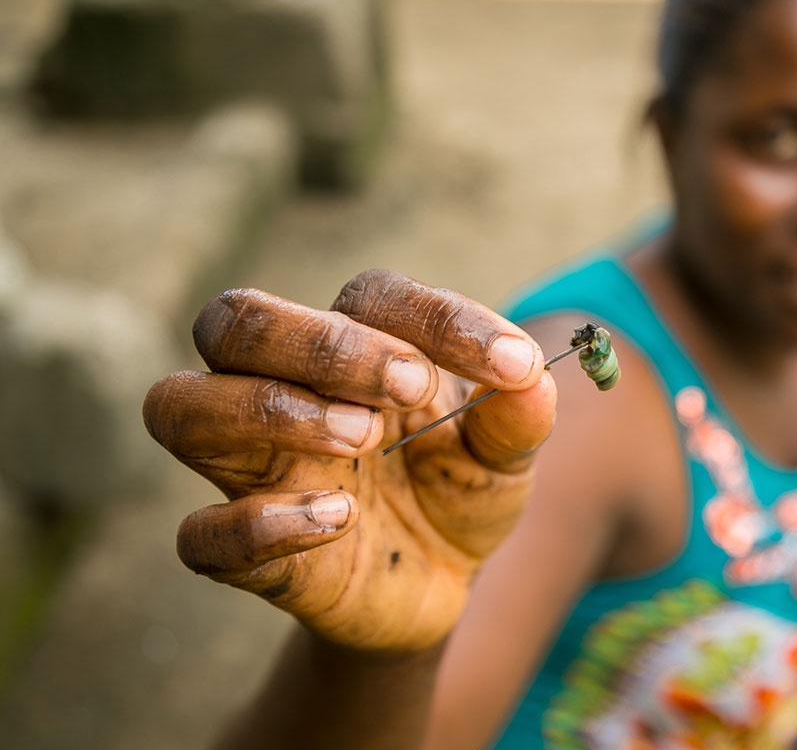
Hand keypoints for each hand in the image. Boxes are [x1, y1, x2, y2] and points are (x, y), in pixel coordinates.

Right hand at [143, 270, 555, 652]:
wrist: (439, 584)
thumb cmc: (457, 491)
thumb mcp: (504, 456)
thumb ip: (517, 418)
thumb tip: (533, 379)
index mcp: (356, 350)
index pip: (369, 296)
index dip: (439, 319)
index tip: (511, 365)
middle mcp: (286, 392)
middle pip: (233, 321)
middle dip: (322, 343)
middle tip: (410, 386)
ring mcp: (257, 470)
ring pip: (178, 405)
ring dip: (268, 408)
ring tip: (362, 436)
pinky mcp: (250, 555)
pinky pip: (200, 534)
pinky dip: (258, 524)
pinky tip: (339, 518)